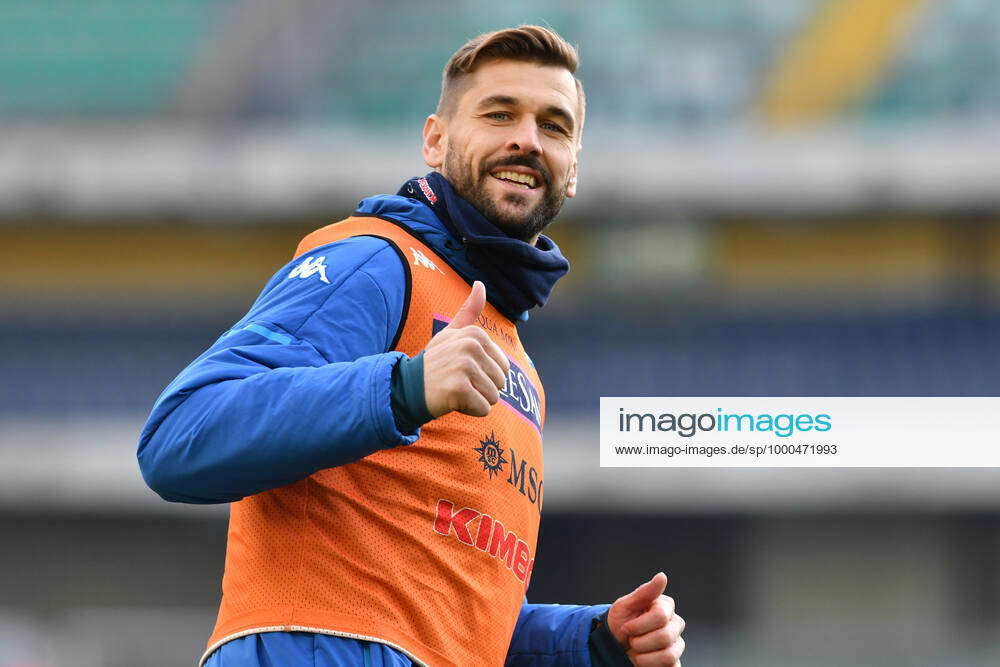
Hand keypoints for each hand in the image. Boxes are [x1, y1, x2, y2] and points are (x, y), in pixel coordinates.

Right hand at [423, 281, 509, 417]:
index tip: (462, 371)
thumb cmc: (434, 363)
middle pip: (501, 383)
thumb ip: (468, 311)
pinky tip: (452, 401)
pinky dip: (470, 411)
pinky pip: (483, 409)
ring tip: (455, 391)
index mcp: (475, 334)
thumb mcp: (450, 334)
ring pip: (494, 397)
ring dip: (476, 401)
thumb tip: (481, 284)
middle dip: (482, 390)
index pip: (504, 368)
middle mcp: (471, 347)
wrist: (407, 387)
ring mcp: (465, 367)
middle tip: (458, 382)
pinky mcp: (459, 388)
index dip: (485, 376)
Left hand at [606, 573, 685, 665]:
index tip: (626, 627)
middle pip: (665, 636)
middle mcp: (675, 624)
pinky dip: (651, 665)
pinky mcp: (674, 661)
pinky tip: (643, 660)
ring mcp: (677, 644)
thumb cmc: (621, 621)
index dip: (639, 625)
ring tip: (636, 651)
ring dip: (644, 656)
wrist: (614, 643)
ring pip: (668, 655)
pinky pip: (671, 666)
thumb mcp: (625, 605)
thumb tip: (662, 576)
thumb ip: (644, 592)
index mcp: (665, 606)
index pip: (660, 615)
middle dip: (640, 641)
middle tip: (631, 640)